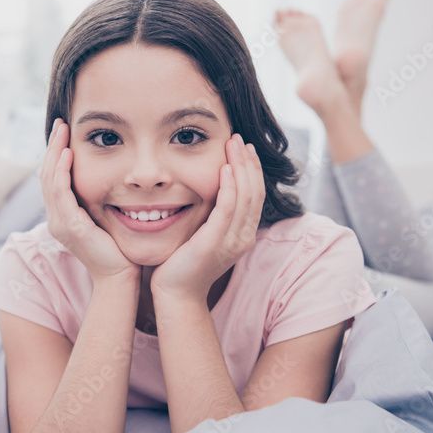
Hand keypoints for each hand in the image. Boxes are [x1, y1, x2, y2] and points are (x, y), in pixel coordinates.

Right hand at [41, 119, 140, 283]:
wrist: (119, 278)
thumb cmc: (119, 251)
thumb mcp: (105, 220)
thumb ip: (100, 202)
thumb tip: (112, 179)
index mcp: (62, 217)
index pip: (52, 179)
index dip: (55, 154)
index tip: (64, 132)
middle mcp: (56, 219)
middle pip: (46, 175)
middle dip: (52, 147)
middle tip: (60, 123)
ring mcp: (60, 224)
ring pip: (49, 180)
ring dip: (54, 153)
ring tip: (61, 131)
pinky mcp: (70, 227)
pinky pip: (60, 193)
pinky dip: (62, 172)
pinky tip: (66, 154)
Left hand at [151, 133, 264, 300]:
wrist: (176, 293)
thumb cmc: (185, 263)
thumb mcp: (206, 235)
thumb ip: (214, 215)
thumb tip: (212, 190)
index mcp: (244, 235)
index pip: (256, 195)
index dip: (252, 170)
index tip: (244, 148)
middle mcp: (244, 237)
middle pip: (255, 192)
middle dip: (248, 162)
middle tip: (239, 139)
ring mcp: (232, 241)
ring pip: (245, 196)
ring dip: (240, 167)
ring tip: (233, 145)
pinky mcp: (214, 242)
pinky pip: (227, 209)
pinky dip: (228, 186)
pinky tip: (224, 168)